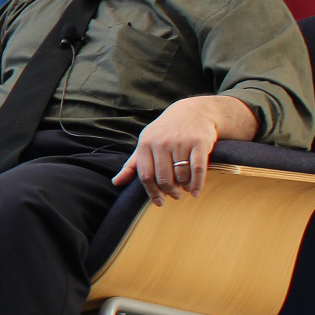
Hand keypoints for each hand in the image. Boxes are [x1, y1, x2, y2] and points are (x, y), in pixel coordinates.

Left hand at [114, 96, 242, 204]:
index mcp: (145, 144)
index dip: (152, 192)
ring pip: (180, 175)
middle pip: (163, 178)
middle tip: (175, 196)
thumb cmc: (165, 132)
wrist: (193, 112)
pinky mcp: (198, 143)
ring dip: (183, 187)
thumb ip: (132, 164)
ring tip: (185, 189)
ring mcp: (180, 142)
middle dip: (169, 191)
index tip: (159, 202)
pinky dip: (197, 183)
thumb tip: (115, 183)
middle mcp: (161, 143)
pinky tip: (195, 191)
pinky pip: (197, 169)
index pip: (145, 175)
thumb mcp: (146, 143)